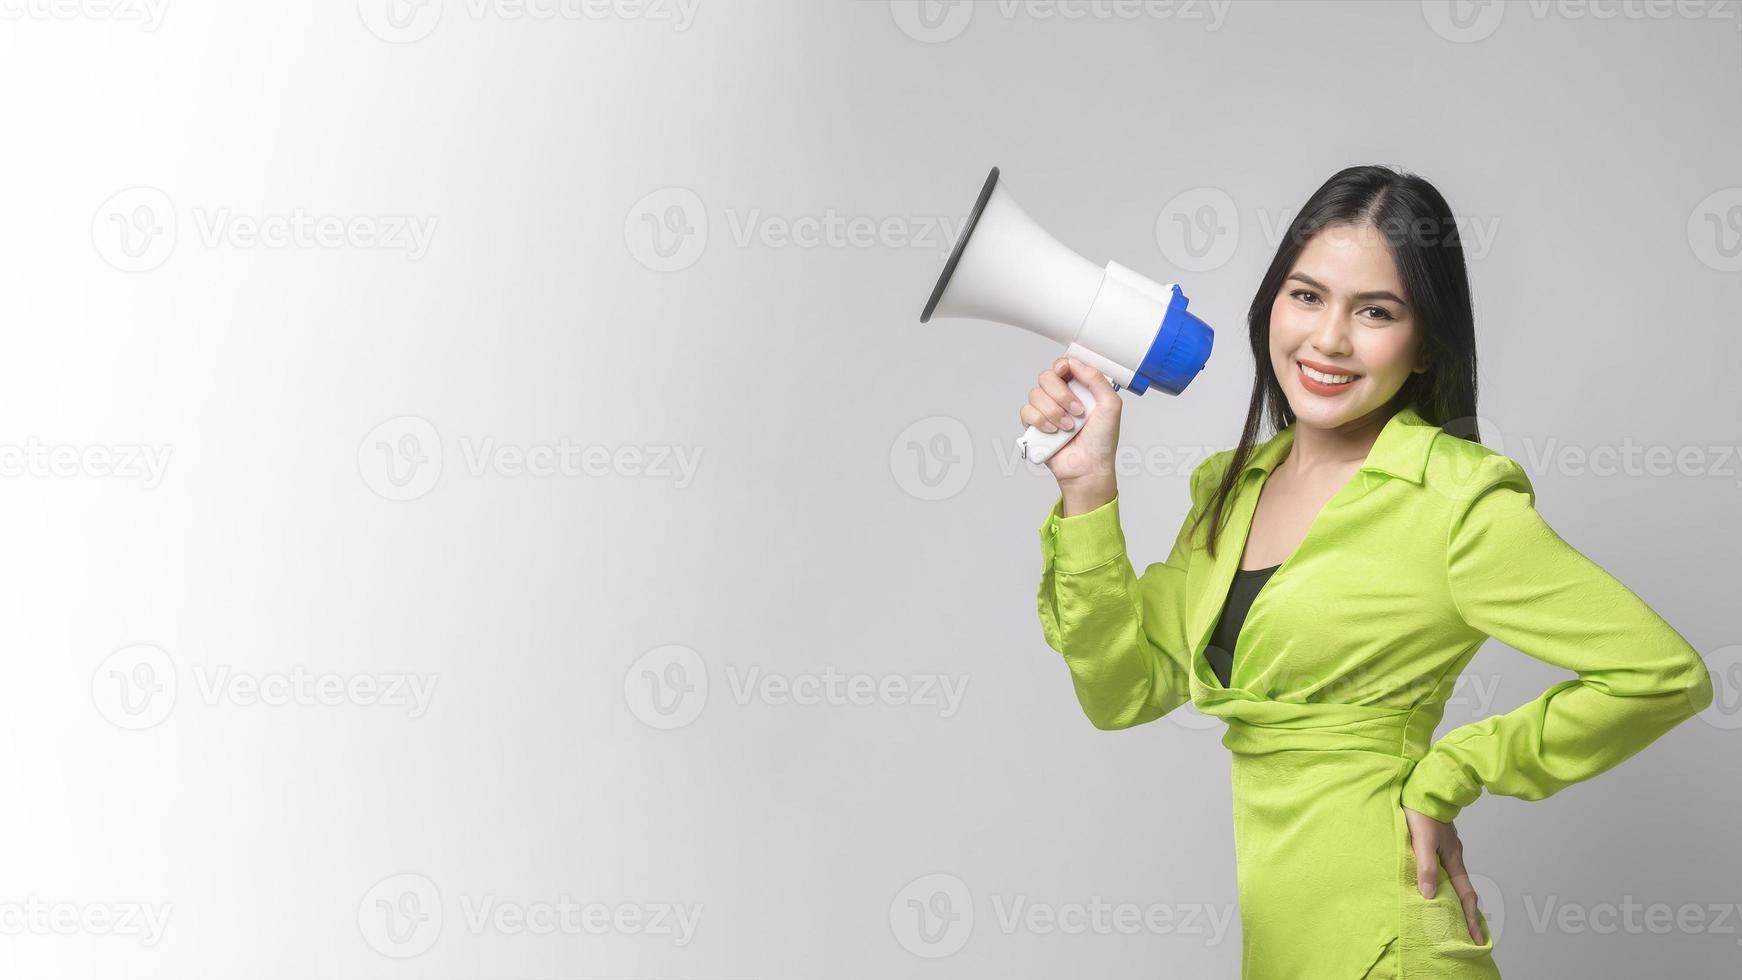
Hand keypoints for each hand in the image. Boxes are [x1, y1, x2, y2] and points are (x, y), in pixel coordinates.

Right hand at [1019, 357, 1121, 510]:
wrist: (1089, 468)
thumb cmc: (1102, 441)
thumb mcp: (1111, 405)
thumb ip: (1096, 379)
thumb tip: (1075, 362)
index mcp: (1079, 388)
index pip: (1063, 366)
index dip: (1062, 366)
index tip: (1066, 372)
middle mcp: (1061, 397)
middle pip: (1046, 377)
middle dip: (1061, 394)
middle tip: (1077, 411)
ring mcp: (1046, 411)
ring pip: (1035, 394)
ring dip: (1054, 411)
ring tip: (1068, 427)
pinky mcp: (1034, 425)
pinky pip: (1026, 412)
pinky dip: (1041, 421)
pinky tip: (1054, 431)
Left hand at [1404, 805, 1483, 943]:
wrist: (1424, 786)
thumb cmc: (1422, 812)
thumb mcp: (1421, 841)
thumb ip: (1425, 867)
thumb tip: (1430, 896)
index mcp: (1452, 859)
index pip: (1465, 895)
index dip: (1471, 918)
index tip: (1475, 938)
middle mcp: (1453, 856)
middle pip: (1463, 890)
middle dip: (1467, 913)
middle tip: (1468, 934)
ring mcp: (1446, 848)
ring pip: (1453, 878)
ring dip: (1455, 897)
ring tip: (1452, 915)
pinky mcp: (1437, 841)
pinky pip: (1444, 867)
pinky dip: (1444, 881)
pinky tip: (1436, 884)